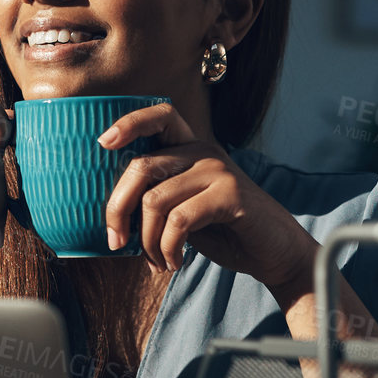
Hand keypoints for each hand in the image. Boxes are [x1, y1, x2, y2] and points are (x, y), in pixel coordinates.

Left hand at [98, 101, 317, 296]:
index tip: (103, 143)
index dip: (130, 123)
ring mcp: (218, 171)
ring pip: (155, 200)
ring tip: (156, 261)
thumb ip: (157, 199)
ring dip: (146, 241)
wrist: (274, 252)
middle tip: (116, 242)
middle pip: (141, 167)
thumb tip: (111, 216)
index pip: (160, 116)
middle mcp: (204, 152)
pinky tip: (174, 262)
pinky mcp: (230, 195)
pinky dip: (168, 248)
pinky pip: (179, 221)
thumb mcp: (184, 210)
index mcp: (191, 149)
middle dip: (117, 209)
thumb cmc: (224, 231)